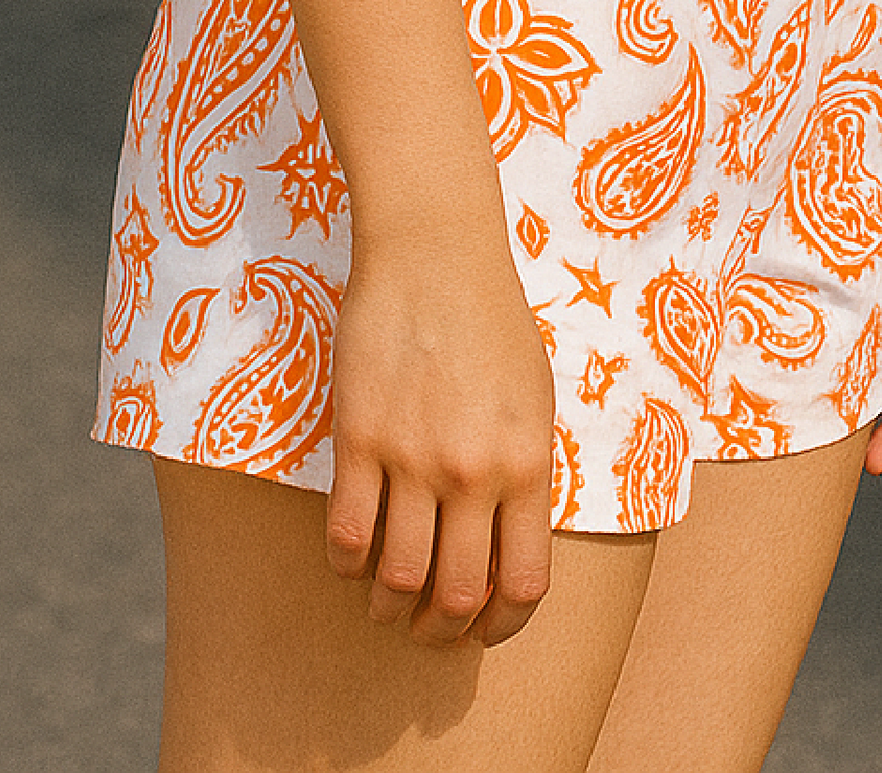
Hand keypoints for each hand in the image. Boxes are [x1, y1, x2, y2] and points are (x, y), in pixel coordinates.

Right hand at [322, 231, 556, 646]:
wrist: (436, 250)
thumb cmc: (492, 320)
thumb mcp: (534, 399)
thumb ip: (524, 474)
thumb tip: (506, 545)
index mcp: (527, 463)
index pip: (523, 585)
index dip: (502, 626)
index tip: (483, 629)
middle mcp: (473, 471)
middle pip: (456, 597)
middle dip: (439, 631)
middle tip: (424, 627)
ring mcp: (413, 456)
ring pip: (397, 577)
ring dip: (388, 606)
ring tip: (384, 600)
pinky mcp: (359, 437)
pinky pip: (347, 533)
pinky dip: (346, 564)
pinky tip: (351, 557)